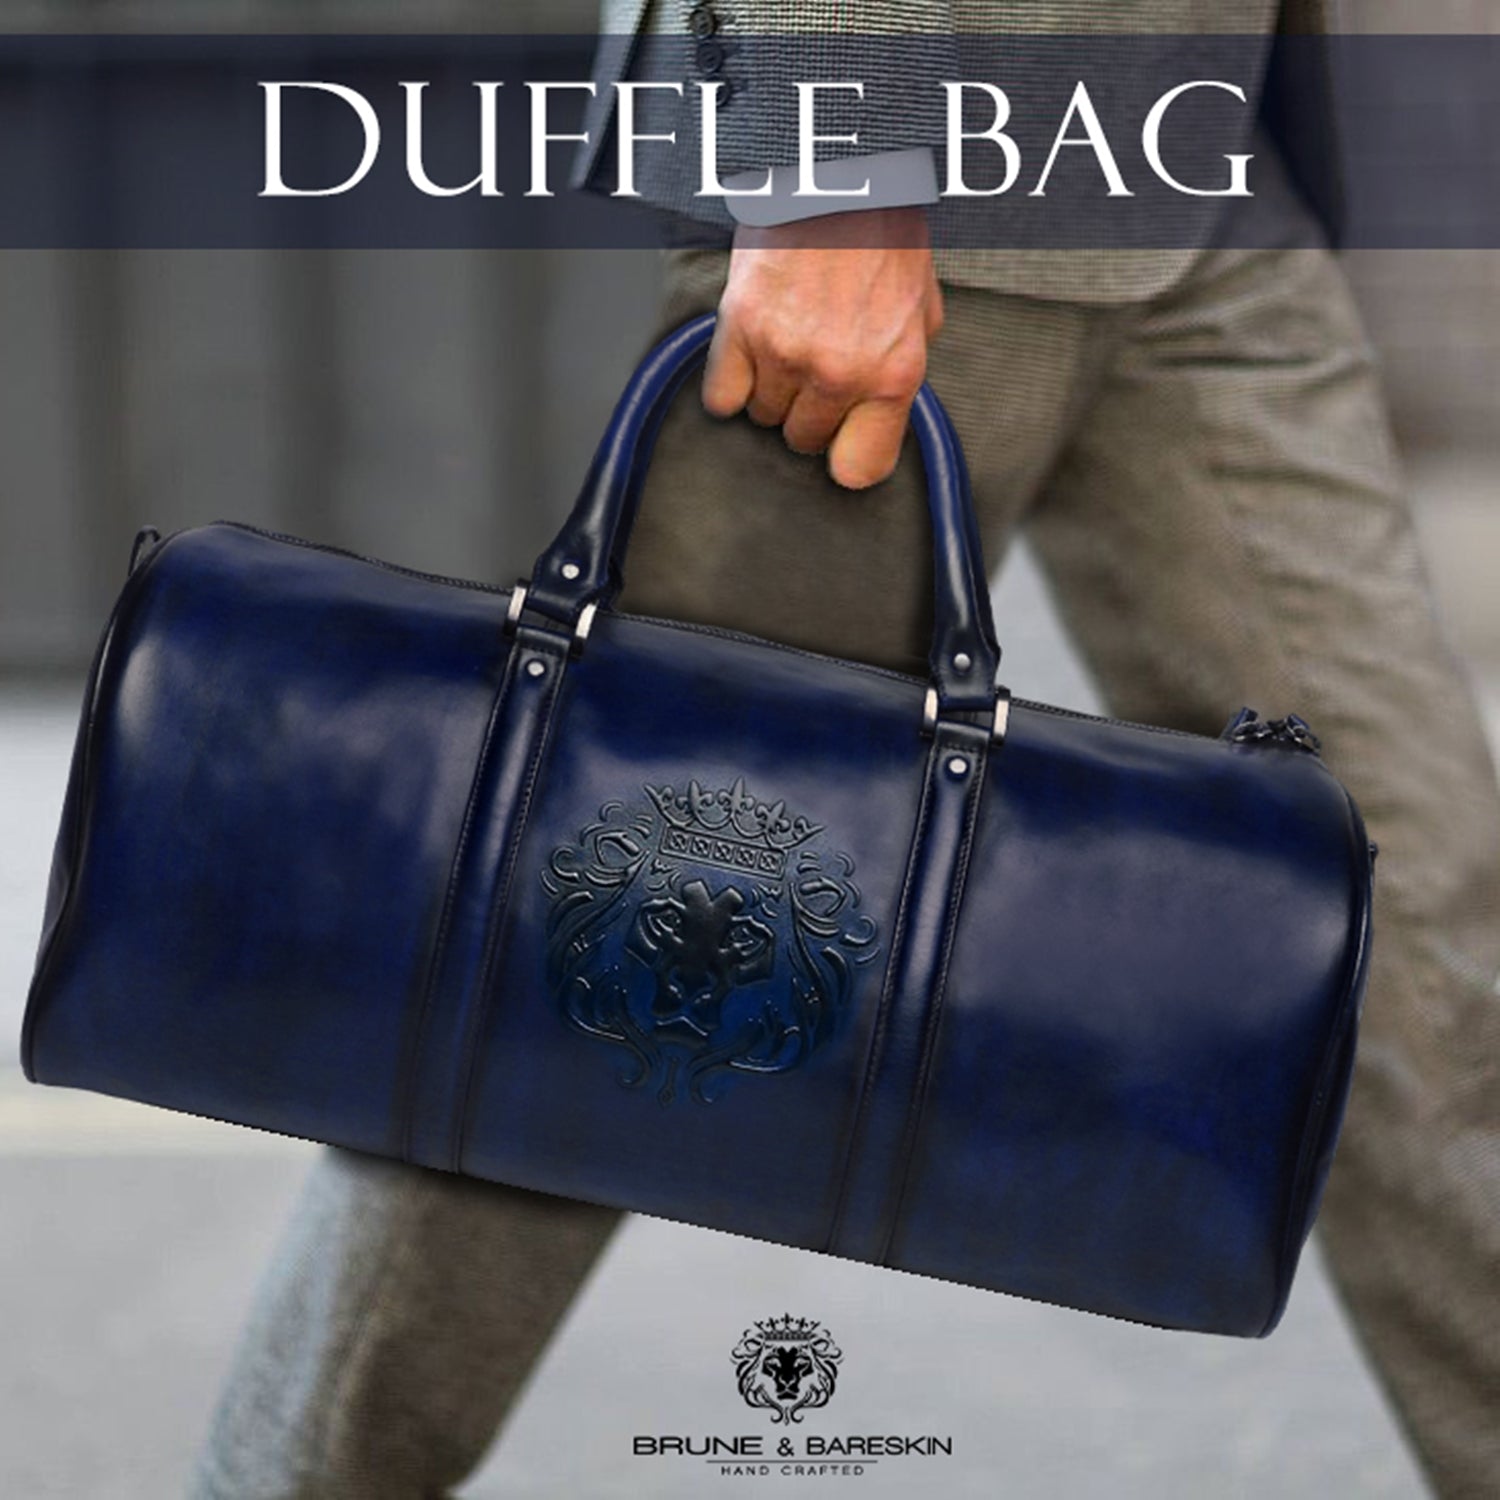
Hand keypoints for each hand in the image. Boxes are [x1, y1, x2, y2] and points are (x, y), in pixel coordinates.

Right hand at [702, 206, 944, 489]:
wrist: (841, 168)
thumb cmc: (884, 231)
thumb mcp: (921, 306)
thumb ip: (903, 364)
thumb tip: (880, 408)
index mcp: (894, 374)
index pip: (860, 469)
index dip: (846, 454)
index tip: (840, 438)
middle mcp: (840, 373)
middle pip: (804, 440)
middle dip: (806, 410)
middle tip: (812, 364)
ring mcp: (787, 353)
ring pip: (762, 417)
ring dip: (769, 388)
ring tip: (785, 340)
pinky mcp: (741, 327)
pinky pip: (721, 397)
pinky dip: (729, 381)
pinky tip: (748, 349)